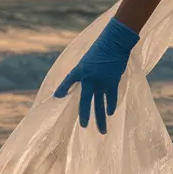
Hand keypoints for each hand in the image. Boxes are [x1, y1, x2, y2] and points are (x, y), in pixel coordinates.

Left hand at [54, 18, 139, 133]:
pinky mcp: (112, 82)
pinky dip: (110, 106)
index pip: (68, 81)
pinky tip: (110, 113)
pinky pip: (111, 98)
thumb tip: (83, 82)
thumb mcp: (87, 59)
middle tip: (83, 126)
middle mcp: (89, 78)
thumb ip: (84, 72)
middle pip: (85, 101)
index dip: (62, 88)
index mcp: (80, 70)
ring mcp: (101, 82)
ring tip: (102, 131)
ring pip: (100, 104)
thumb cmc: (101, 48)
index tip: (57, 96)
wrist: (115, 42)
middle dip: (84, 115)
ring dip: (101, 118)